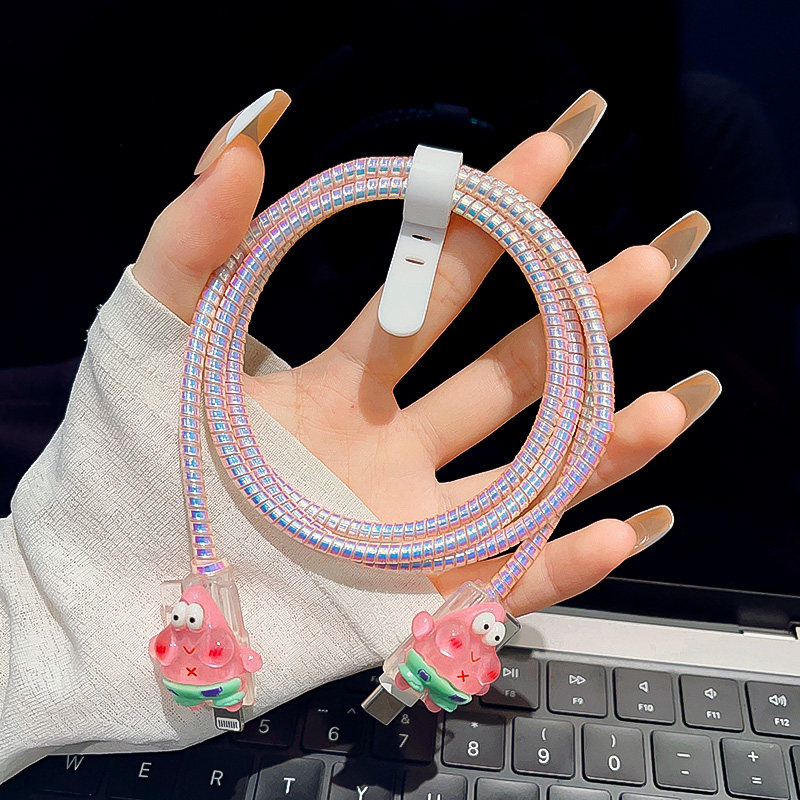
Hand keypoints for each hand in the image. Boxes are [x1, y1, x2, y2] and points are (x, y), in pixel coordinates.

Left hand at [133, 91, 719, 619]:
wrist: (107, 593)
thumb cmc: (124, 462)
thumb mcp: (153, 337)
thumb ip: (194, 238)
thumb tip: (251, 138)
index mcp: (345, 383)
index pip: (438, 290)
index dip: (491, 223)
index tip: (547, 159)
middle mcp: (391, 449)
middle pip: (505, 378)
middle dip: (576, 322)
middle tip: (644, 267)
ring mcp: (407, 526)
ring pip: (526, 480)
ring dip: (599, 448)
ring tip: (668, 404)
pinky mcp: (409, 602)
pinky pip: (506, 584)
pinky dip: (565, 566)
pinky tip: (625, 530)